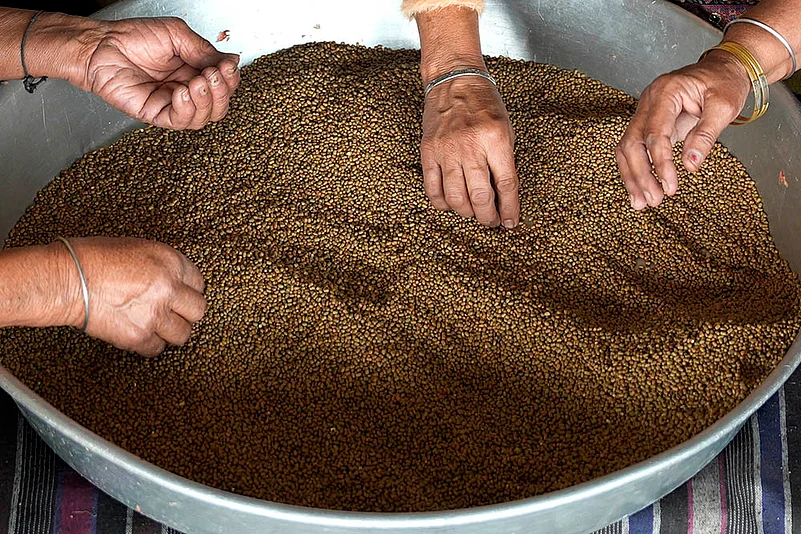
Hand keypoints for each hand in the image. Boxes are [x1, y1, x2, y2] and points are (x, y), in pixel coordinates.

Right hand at [59, 237, 206, 356]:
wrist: (66, 279)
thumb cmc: (90, 258)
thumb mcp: (136, 248)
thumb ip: (160, 266)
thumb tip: (171, 280)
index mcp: (169, 261)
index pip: (198, 282)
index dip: (188, 290)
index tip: (182, 296)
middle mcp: (168, 288)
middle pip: (198, 310)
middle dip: (186, 312)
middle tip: (174, 313)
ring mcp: (155, 314)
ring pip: (182, 334)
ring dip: (171, 331)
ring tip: (158, 326)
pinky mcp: (138, 336)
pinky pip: (156, 348)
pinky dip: (149, 345)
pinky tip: (141, 334)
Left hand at [72, 17, 239, 129]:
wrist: (102, 45)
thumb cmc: (133, 37)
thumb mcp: (177, 35)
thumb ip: (203, 50)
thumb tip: (232, 61)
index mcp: (194, 72)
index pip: (223, 85)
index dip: (230, 79)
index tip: (227, 66)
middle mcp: (186, 90)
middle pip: (218, 106)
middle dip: (221, 92)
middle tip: (213, 75)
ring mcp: (172, 104)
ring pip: (203, 117)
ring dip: (206, 101)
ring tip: (197, 82)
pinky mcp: (156, 114)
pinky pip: (180, 121)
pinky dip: (186, 109)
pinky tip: (181, 92)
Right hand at [421, 76, 518, 226]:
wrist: (453, 80)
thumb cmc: (483, 104)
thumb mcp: (505, 128)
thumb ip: (504, 161)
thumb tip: (502, 196)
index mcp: (496, 139)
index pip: (506, 185)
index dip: (510, 209)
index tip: (510, 222)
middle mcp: (471, 146)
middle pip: (480, 197)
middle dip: (487, 217)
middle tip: (491, 222)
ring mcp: (447, 150)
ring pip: (455, 197)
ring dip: (466, 213)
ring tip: (472, 214)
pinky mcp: (429, 152)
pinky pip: (433, 188)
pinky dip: (442, 203)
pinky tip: (450, 204)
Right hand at [616, 51, 750, 209]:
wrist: (722, 68)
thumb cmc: (725, 82)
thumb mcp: (724, 106)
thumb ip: (705, 135)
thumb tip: (690, 165)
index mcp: (666, 92)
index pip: (655, 134)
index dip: (661, 164)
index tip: (670, 187)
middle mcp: (648, 100)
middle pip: (632, 143)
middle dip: (640, 175)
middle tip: (653, 200)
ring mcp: (644, 110)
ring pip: (626, 148)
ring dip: (632, 177)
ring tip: (641, 203)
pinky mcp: (646, 122)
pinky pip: (633, 148)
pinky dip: (635, 169)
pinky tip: (640, 189)